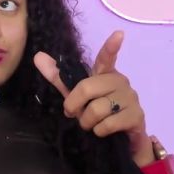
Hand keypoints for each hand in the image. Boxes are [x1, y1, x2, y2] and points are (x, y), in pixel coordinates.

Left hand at [34, 31, 153, 164]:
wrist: (122, 139)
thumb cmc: (97, 113)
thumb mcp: (75, 95)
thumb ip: (58, 78)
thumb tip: (37, 56)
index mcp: (105, 74)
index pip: (106, 57)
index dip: (111, 47)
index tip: (118, 34)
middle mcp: (120, 81)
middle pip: (87, 87)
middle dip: (74, 105)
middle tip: (76, 114)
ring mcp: (131, 98)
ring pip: (97, 109)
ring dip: (87, 122)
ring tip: (92, 124)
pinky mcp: (136, 116)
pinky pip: (108, 124)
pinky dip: (99, 131)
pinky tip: (103, 131)